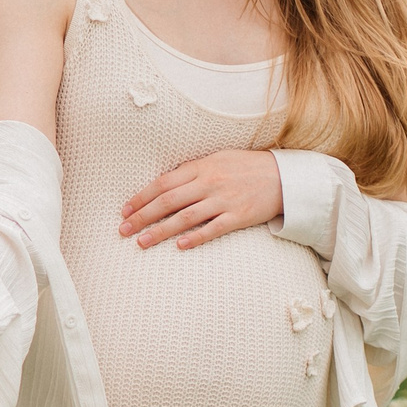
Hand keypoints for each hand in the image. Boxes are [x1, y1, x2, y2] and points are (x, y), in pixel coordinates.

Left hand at [120, 149, 281, 249]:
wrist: (283, 176)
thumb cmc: (245, 167)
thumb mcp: (216, 160)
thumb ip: (191, 171)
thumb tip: (164, 184)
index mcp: (201, 167)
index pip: (163, 184)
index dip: (141, 198)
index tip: (125, 211)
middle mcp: (209, 183)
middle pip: (168, 201)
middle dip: (142, 217)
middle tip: (123, 230)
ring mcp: (224, 200)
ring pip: (185, 217)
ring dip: (160, 231)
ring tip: (142, 242)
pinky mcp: (239, 216)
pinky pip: (213, 229)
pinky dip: (195, 238)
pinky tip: (179, 246)